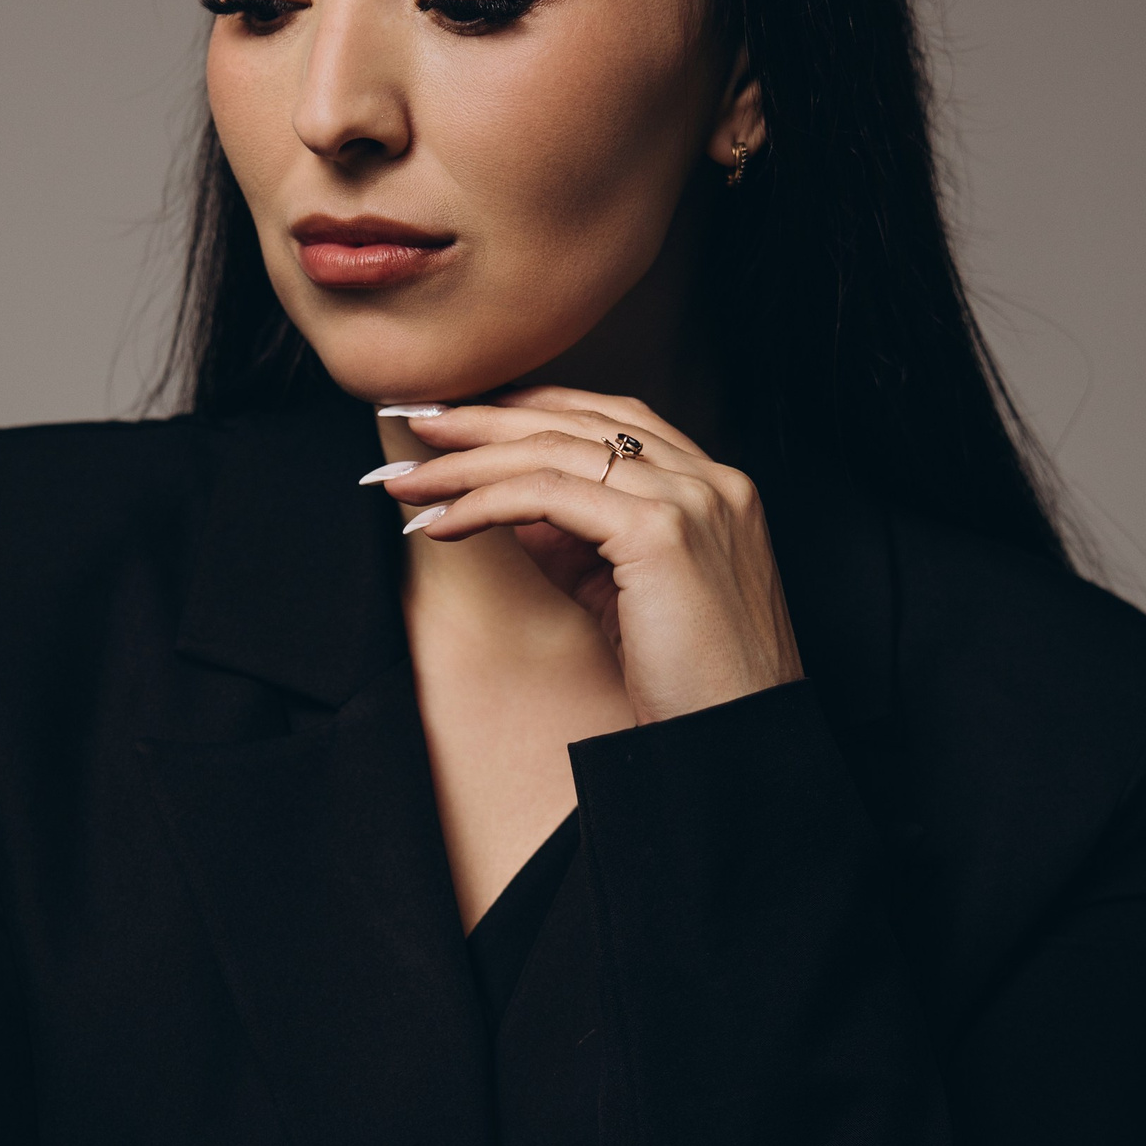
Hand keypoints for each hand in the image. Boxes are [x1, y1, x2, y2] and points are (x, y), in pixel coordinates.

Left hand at [376, 387, 803, 726]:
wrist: (735, 737)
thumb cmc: (687, 681)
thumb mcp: (621, 591)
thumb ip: (573, 539)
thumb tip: (500, 503)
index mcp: (713, 487)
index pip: (611, 417)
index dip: (533, 408)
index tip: (468, 419)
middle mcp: (709, 480)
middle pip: (576, 422)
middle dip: (486, 421)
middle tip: (419, 425)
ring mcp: (690, 499)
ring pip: (554, 452)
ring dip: (468, 462)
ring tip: (410, 481)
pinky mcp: (660, 532)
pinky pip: (548, 497)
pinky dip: (485, 502)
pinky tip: (443, 522)